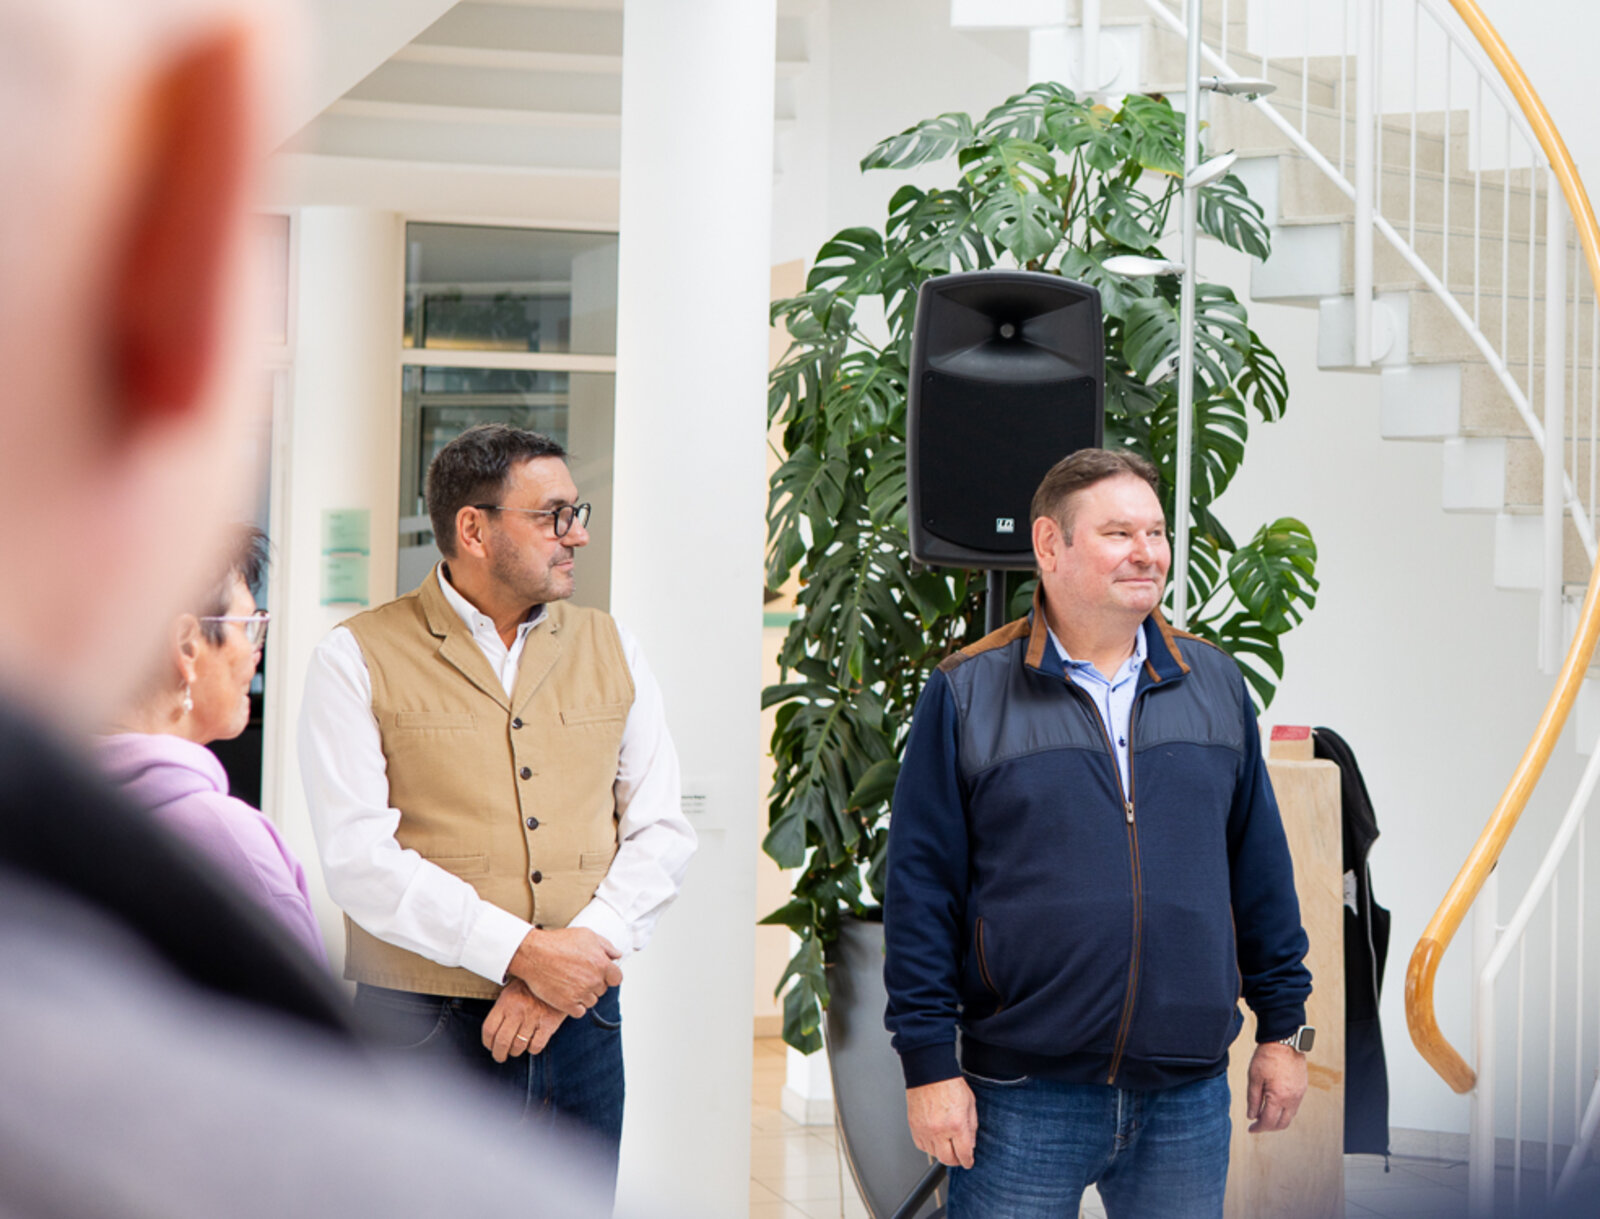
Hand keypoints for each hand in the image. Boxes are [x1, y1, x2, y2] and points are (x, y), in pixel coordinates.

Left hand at [481, 978, 565, 1062]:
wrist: (559, 978)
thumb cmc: (532, 987)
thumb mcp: (512, 990)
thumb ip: (502, 1009)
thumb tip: (491, 1033)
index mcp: (506, 1001)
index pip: (489, 1029)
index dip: (487, 1042)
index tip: (490, 1046)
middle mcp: (518, 1010)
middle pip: (502, 1041)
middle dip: (499, 1054)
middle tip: (500, 1056)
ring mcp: (534, 1017)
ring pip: (518, 1046)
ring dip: (515, 1052)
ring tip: (516, 1049)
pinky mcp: (549, 1023)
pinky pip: (536, 1046)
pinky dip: (532, 1049)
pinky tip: (532, 1043)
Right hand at [506, 926, 621, 1018]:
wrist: (533, 954)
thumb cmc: (558, 942)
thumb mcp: (586, 935)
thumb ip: (606, 946)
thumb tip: (617, 956)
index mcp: (602, 963)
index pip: (617, 978)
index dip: (609, 976)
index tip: (600, 974)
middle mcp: (594, 980)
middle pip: (602, 990)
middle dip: (594, 983)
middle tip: (579, 974)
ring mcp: (581, 993)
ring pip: (591, 1001)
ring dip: (584, 995)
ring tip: (571, 983)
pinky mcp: (567, 1004)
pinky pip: (579, 1012)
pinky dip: (575, 1006)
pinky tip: (567, 995)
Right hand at [906, 1077, 977, 1168]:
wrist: (929, 1072)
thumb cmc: (949, 1083)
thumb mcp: (970, 1104)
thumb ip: (971, 1127)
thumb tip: (970, 1144)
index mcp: (957, 1124)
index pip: (964, 1153)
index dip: (968, 1161)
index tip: (968, 1162)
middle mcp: (940, 1130)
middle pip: (948, 1159)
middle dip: (956, 1160)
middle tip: (958, 1157)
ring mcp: (925, 1129)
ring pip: (934, 1154)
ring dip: (942, 1152)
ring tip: (946, 1143)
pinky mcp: (914, 1126)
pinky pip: (921, 1145)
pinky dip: (929, 1146)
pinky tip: (934, 1139)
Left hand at [1246, 1041, 1307, 1132]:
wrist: (1284, 1041)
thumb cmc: (1267, 1057)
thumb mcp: (1254, 1078)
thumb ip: (1253, 1099)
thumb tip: (1252, 1116)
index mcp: (1278, 1097)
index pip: (1269, 1122)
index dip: (1258, 1128)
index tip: (1251, 1129)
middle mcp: (1292, 1099)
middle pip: (1282, 1124)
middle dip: (1269, 1127)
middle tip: (1257, 1125)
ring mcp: (1300, 1094)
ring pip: (1290, 1116)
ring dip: (1278, 1120)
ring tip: (1265, 1115)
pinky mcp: (1303, 1088)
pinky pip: (1295, 1106)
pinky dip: (1285, 1111)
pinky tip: (1275, 1105)